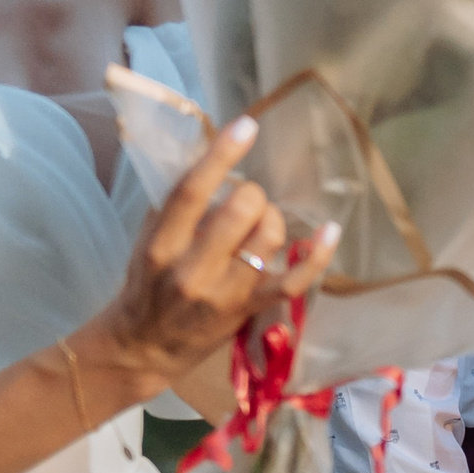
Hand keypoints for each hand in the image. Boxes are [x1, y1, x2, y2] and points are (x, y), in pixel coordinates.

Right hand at [92, 115, 339, 394]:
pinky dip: (317, 255)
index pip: (191, 193)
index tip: (246, 126)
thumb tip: (212, 154)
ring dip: (272, 218)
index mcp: (161, 245)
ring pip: (268, 238)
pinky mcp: (249, 310)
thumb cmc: (147, 283)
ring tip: (261, 222)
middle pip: (239, 211)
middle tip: (245, 200)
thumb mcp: (148, 239)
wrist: (142, 347)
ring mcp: (223, 293)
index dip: (221, 156)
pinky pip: (292, 281)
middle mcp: (191, 269)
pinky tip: (331, 231)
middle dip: (252, 194)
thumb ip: (178, 203)